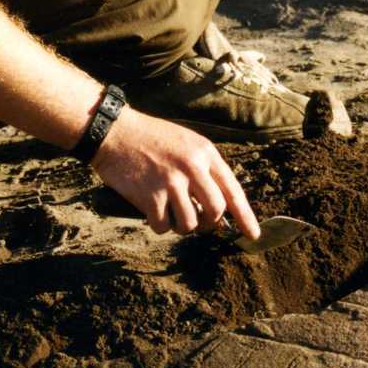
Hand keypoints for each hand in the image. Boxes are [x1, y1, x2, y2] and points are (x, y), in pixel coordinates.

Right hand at [88, 107, 260, 239]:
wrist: (114, 132)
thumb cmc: (150, 138)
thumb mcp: (185, 143)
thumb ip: (203, 169)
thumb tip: (216, 207)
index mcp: (205, 153)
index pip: (233, 190)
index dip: (245, 216)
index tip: (253, 235)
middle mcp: (192, 167)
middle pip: (216, 211)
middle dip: (208, 223)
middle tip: (197, 220)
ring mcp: (171, 182)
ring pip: (190, 223)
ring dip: (181, 225)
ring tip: (169, 211)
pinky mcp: (150, 196)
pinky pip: (164, 226)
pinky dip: (159, 225)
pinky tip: (151, 211)